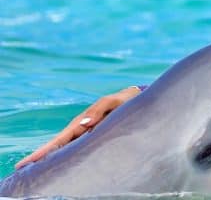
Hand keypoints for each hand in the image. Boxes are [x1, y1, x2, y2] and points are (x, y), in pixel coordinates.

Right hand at [15, 86, 140, 168]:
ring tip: (32, 168)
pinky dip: (65, 156)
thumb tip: (83, 125)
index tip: (28, 161)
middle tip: (20, 167)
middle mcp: (81, 129)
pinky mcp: (94, 137)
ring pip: (65, 148)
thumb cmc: (122, 101)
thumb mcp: (112, 102)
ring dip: (50, 157)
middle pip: (57, 145)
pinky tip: (58, 164)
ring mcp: (86, 134)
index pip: (60, 139)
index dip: (44, 150)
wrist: (132, 100)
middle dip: (40, 156)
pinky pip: (77, 148)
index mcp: (82, 122)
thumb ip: (98, 110)